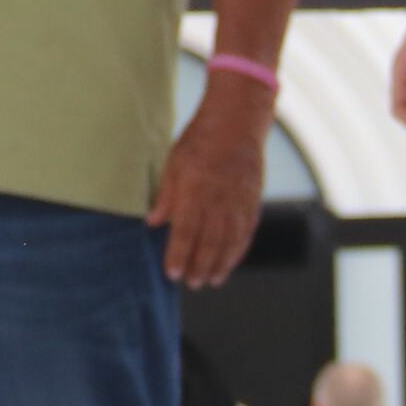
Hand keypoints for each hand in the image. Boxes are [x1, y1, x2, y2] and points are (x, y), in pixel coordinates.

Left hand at [149, 75, 275, 288]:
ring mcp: (238, 203)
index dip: (178, 256)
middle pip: (208, 243)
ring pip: (229, 242)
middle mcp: (217, 202)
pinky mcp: (252, 200)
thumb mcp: (174, 163)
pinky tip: (232, 261)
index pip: (184, 233)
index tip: (172, 274)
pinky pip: (246, 231)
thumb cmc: (200, 140)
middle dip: (199, 266)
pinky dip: (239, 249)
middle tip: (193, 283)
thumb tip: (153, 223)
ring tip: (212, 280)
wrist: (237, 122)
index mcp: (194, 193)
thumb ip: (166, 196)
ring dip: (220, 264)